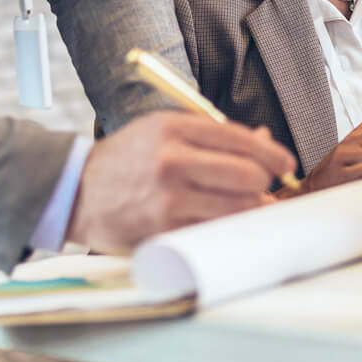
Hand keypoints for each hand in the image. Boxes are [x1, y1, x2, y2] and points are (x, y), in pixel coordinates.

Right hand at [66, 111, 295, 254]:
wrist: (76, 191)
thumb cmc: (127, 159)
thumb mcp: (164, 131)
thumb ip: (212, 135)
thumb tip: (265, 142)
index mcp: (173, 129)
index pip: (240, 139)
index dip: (272, 154)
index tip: (285, 163)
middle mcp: (171, 162)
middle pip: (247, 175)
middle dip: (264, 183)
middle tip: (263, 186)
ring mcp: (167, 200)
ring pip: (238, 207)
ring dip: (251, 208)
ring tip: (246, 205)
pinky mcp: (163, 232)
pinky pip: (215, 232)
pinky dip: (226, 227)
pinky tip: (223, 222)